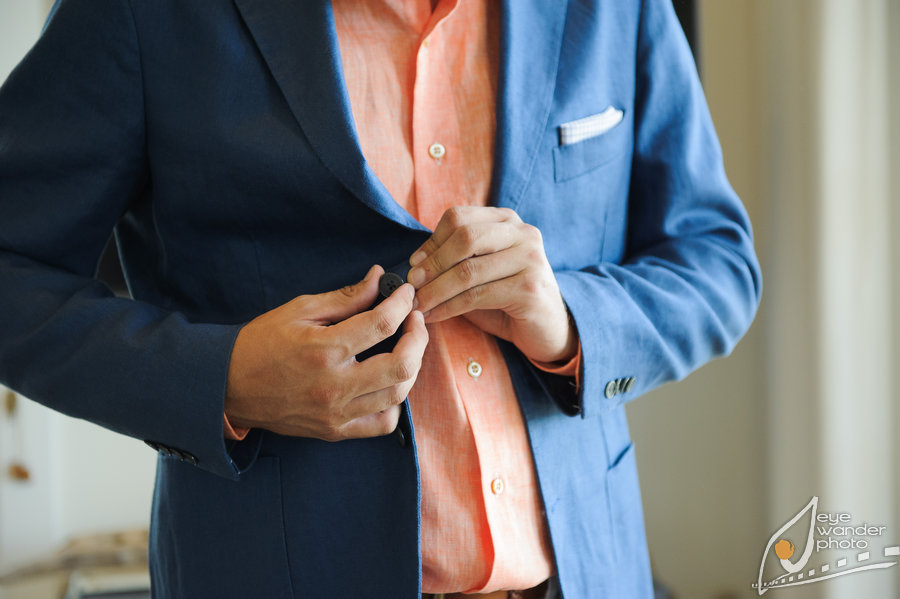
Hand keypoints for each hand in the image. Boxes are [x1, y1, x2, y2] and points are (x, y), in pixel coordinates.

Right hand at [225, 265, 427, 440]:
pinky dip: (395, 403)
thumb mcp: (299, 310)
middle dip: (418, 336)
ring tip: (406, 346)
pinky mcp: (335, 431)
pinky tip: (389, 383)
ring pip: (398, 394)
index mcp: (324, 350)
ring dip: (412, 366)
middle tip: (414, 319)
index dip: (402, 303)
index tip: (405, 293)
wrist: (228, 386)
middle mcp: (334, 385)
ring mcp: (336, 413)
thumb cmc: (261, 343)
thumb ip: (344, 297)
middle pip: (402, 364)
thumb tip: (378, 278)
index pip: (382, 323)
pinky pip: (382, 424)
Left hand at [407, 206, 576, 363]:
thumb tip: (414, 266)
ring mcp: (530, 259)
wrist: (548, 328)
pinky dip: (449, 307)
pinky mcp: (529, 289)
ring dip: (436, 290)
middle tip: (412, 285)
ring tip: (418, 305)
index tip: (413, 265)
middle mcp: (523, 233)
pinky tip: (435, 315)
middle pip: (465, 237)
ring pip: (468, 270)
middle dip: (433, 263)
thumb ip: (454, 261)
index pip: (459, 217)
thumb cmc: (506, 299)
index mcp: (507, 220)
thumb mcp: (480, 272)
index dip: (431, 241)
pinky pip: (477, 296)